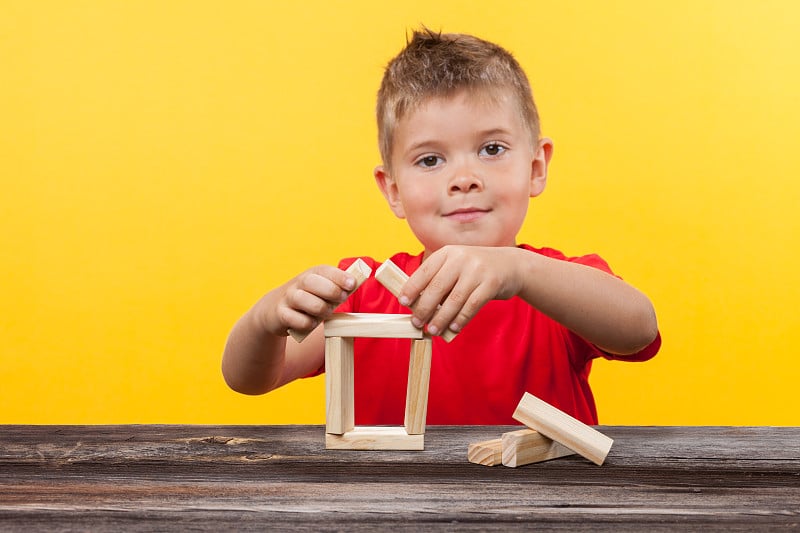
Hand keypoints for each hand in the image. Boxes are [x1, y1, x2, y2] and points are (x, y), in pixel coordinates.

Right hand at [262, 265, 355, 336]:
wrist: (276, 309)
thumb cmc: (309, 300)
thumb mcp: (323, 291)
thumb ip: (338, 287)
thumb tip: (355, 284)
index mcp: (312, 274)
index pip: (324, 270)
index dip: (339, 276)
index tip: (352, 284)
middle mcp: (298, 283)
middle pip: (311, 281)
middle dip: (330, 290)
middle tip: (342, 299)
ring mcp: (288, 298)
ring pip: (303, 300)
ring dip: (319, 309)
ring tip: (325, 313)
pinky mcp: (281, 314)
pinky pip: (296, 319)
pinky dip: (307, 323)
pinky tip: (310, 323)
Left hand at [399, 246, 522, 335]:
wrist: (511, 265)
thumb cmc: (476, 271)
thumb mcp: (456, 266)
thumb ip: (439, 280)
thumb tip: (416, 304)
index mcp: (447, 253)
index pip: (425, 271)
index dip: (412, 287)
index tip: (403, 302)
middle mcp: (461, 258)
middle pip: (437, 287)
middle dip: (424, 307)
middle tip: (417, 322)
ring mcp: (477, 270)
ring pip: (454, 299)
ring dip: (441, 318)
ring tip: (433, 330)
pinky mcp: (491, 283)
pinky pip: (472, 305)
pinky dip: (461, 319)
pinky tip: (453, 328)